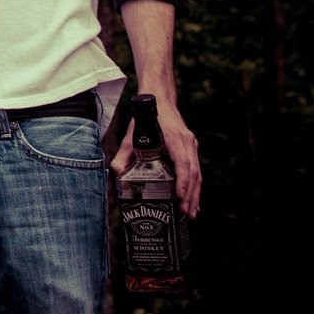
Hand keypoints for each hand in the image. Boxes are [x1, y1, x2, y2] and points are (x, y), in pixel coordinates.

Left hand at [109, 102, 201, 218]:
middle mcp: (187, 143)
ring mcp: (191, 146)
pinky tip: (193, 201)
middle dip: (190, 194)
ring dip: (195, 194)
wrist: (158, 100)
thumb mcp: (131, 135)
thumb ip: (123, 154)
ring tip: (191, 214)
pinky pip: (196, 170)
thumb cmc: (145, 118)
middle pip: (193, 173)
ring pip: (197, 173)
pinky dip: (195, 186)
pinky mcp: (191, 148)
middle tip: (186, 214)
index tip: (179, 197)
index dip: (182, 181)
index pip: (182, 163)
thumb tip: (115, 172)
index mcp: (174, 139)